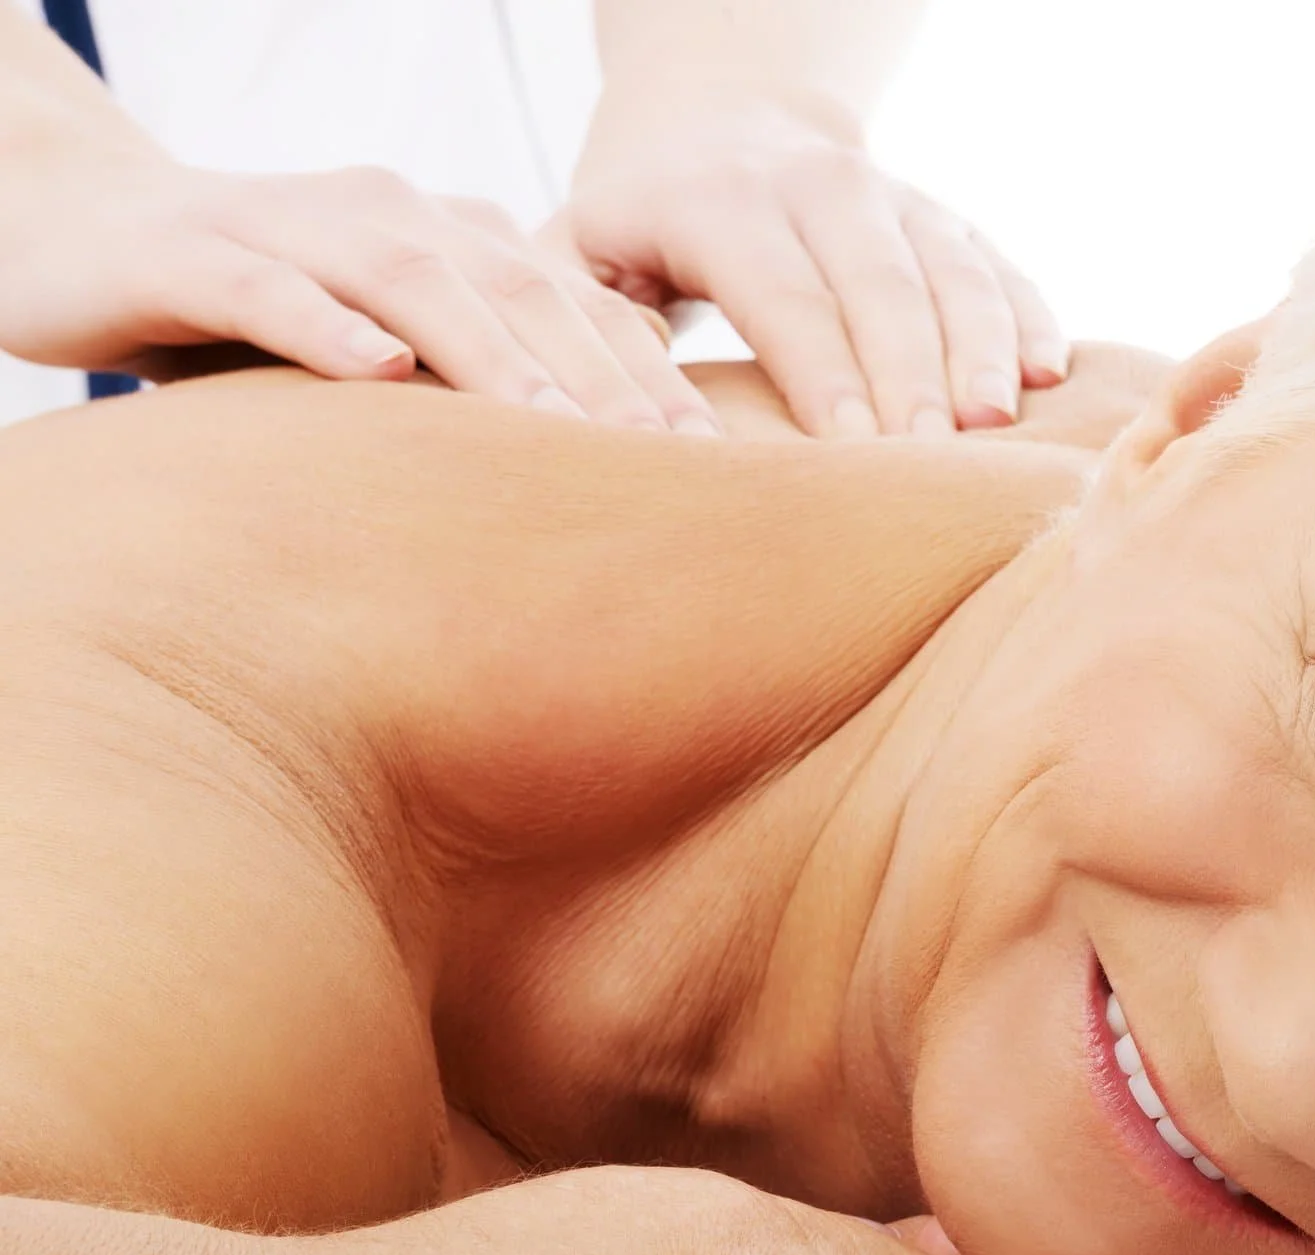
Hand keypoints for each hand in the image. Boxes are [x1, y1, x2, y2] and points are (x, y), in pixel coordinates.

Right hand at [0, 144, 719, 433]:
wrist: (84, 236)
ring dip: (489, 353)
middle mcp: (390, 217)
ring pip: (411, 281)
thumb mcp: (397, 358)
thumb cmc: (268, 324)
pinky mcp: (192, 254)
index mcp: (455, 241)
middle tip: (677, 463)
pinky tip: (376, 369)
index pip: (576, 310)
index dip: (652, 383)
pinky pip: (266, 288)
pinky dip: (323, 324)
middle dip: (604, 378)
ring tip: (556, 424)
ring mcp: (291, 226)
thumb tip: (625, 472)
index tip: (726, 466)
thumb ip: (495, 391)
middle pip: (521, 293)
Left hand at [557, 85, 1067, 440]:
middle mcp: (816, 184)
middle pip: (877, 282)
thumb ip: (568, 325)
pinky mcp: (943, 219)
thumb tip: (599, 415)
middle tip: (932, 457)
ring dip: (979, 348)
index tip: (853, 449)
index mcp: (719, 201)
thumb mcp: (576, 256)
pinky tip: (1048, 374)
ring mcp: (891, 197)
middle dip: (910, 371)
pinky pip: (996, 267)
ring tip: (997, 424)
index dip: (821, 369)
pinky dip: (1026, 318)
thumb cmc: (639, 233)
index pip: (781, 290)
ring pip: (948, 269)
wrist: (720, 128)